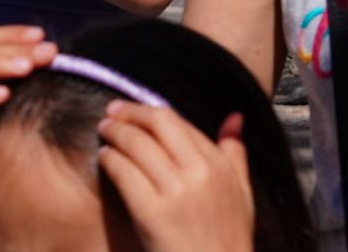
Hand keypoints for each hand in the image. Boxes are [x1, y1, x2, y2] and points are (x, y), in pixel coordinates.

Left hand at [99, 103, 254, 251]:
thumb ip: (236, 153)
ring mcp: (176, 192)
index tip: (133, 110)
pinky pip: (123, 171)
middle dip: (129, 113)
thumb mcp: (243, 195)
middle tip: (111, 112)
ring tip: (104, 131)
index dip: (150, 111)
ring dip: (114, 132)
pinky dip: (109, 159)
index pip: (178, 121)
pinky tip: (104, 158)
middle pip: (157, 123)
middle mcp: (200, 173)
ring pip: (136, 144)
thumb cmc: (227, 239)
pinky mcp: (152, 212)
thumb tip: (235, 117)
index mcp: (220, 166)